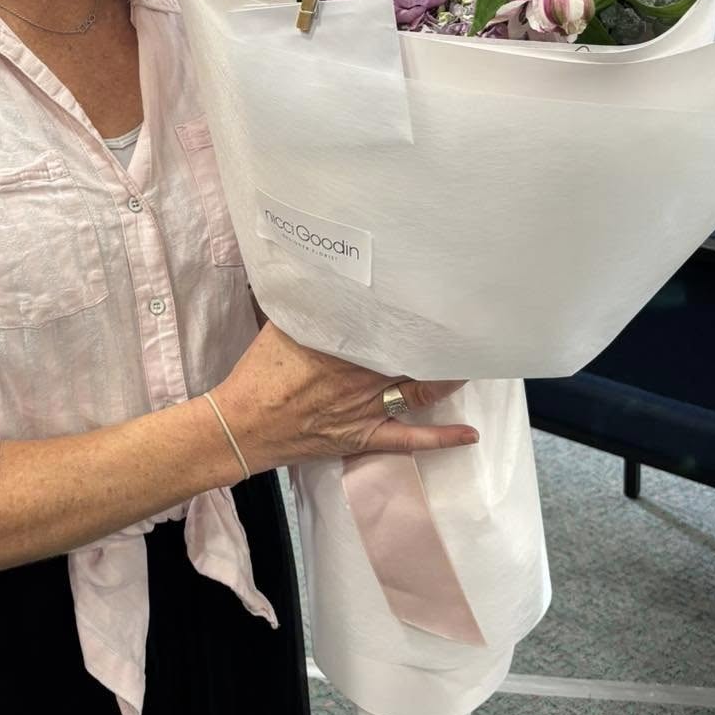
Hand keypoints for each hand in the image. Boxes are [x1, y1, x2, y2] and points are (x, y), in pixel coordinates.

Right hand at [210, 320, 477, 472]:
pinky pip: (411, 439)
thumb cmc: (258, 374)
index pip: (390, 325)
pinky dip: (442, 438)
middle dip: (437, 342)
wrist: (243, 425)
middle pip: (411, 354)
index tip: (438, 298)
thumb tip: (316, 275)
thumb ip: (308, 307)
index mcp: (344, 343)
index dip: (416, 314)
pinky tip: (470, 434)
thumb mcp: (281, 327)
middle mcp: (363, 374)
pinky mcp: (366, 437)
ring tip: (472, 363)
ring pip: (420, 390)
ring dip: (447, 378)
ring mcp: (369, 407)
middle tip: (465, 328)